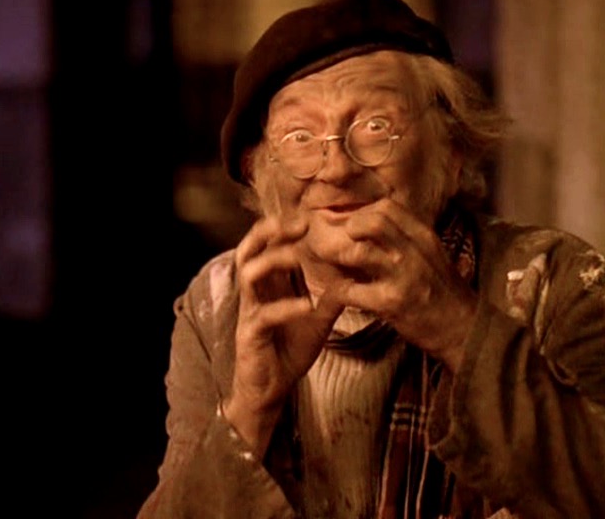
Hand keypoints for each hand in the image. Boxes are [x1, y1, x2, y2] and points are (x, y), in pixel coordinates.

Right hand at [224, 216, 343, 456]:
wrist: (270, 389)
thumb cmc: (288, 349)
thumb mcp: (317, 320)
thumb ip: (331, 297)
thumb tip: (355, 274)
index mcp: (269, 285)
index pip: (267, 246)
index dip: (282, 226)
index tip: (308, 214)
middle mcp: (255, 293)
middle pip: (250, 249)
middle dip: (270, 231)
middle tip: (298, 223)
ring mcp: (250, 312)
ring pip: (250, 274)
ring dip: (274, 260)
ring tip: (299, 255)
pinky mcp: (250, 335)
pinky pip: (264, 315)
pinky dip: (286, 306)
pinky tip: (306, 305)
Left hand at [303, 198, 477, 372]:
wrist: (462, 330)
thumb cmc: (442, 292)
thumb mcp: (431, 255)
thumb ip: (407, 238)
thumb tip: (373, 224)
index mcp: (424, 237)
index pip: (387, 207)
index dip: (363, 213)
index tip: (354, 227)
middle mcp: (414, 252)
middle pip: (373, 222)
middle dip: (350, 228)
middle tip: (343, 243)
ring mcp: (402, 277)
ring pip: (359, 252)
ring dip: (339, 258)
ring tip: (337, 268)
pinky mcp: (390, 303)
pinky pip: (350, 290)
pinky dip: (336, 292)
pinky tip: (337, 294)